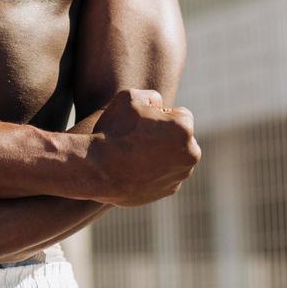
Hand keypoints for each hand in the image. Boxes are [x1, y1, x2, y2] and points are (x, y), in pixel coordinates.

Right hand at [89, 89, 200, 206]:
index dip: (162, 115)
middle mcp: (190, 154)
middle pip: (183, 137)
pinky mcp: (170, 190)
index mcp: (184, 129)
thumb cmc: (113, 131)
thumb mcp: (129, 97)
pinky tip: (136, 168)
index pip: (182, 115)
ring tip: (136, 153)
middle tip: (140, 137)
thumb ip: (152, 96)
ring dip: (163, 154)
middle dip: (168, 135)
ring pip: (176, 157)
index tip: (144, 121)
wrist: (97, 170)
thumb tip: (159, 105)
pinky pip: (167, 175)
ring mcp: (180, 175)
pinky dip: (157, 171)